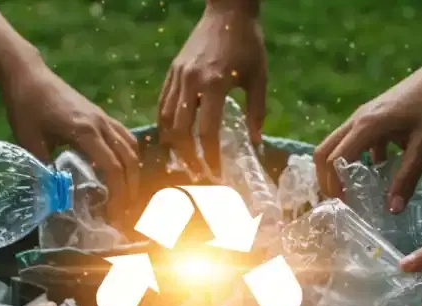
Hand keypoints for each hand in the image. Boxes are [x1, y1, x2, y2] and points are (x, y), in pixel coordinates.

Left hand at [0, 62, 139, 218]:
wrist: (28, 74)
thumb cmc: (26, 106)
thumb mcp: (28, 140)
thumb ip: (42, 169)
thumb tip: (51, 198)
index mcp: (84, 131)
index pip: (112, 167)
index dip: (118, 193)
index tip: (114, 213)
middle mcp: (101, 124)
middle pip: (129, 160)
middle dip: (131, 188)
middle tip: (125, 211)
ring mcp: (103, 117)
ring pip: (131, 147)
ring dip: (133, 172)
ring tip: (126, 193)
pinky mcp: (101, 114)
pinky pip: (125, 136)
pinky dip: (129, 155)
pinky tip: (121, 169)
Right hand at [158, 2, 265, 173]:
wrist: (228, 11)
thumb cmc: (248, 43)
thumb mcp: (259, 77)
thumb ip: (257, 111)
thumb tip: (256, 142)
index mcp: (215, 84)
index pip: (206, 131)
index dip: (209, 156)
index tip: (215, 172)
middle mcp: (192, 81)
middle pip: (180, 129)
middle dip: (187, 155)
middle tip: (197, 171)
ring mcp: (178, 75)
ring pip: (165, 117)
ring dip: (172, 142)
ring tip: (182, 159)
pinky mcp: (173, 70)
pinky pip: (162, 102)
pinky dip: (164, 122)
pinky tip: (172, 136)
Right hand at [314, 59, 421, 210]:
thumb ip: (407, 177)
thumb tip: (393, 210)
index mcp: (366, 126)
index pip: (334, 159)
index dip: (333, 184)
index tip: (343, 206)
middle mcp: (357, 120)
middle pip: (325, 150)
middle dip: (327, 178)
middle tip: (340, 200)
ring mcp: (364, 116)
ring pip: (339, 145)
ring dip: (342, 168)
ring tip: (357, 191)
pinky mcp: (374, 116)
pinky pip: (357, 140)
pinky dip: (361, 158)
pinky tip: (381, 170)